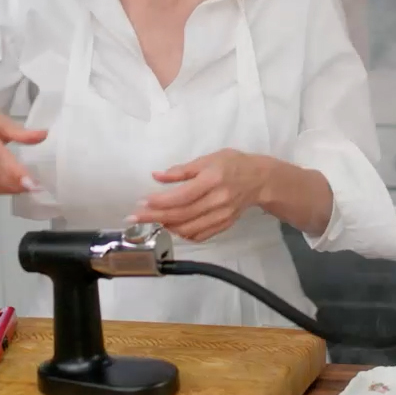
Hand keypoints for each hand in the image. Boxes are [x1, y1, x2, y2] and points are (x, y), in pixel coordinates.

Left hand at [132, 150, 270, 242]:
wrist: (260, 180)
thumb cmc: (232, 164)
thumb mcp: (208, 159)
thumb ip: (182, 170)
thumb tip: (156, 176)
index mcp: (213, 180)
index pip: (182, 196)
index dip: (160, 202)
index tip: (141, 203)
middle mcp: (217, 200)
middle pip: (181, 214)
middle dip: (155, 217)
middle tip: (134, 217)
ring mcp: (222, 216)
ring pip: (189, 228)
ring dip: (167, 226)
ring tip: (152, 221)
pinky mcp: (224, 225)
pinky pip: (200, 235)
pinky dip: (183, 234)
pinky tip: (173, 227)